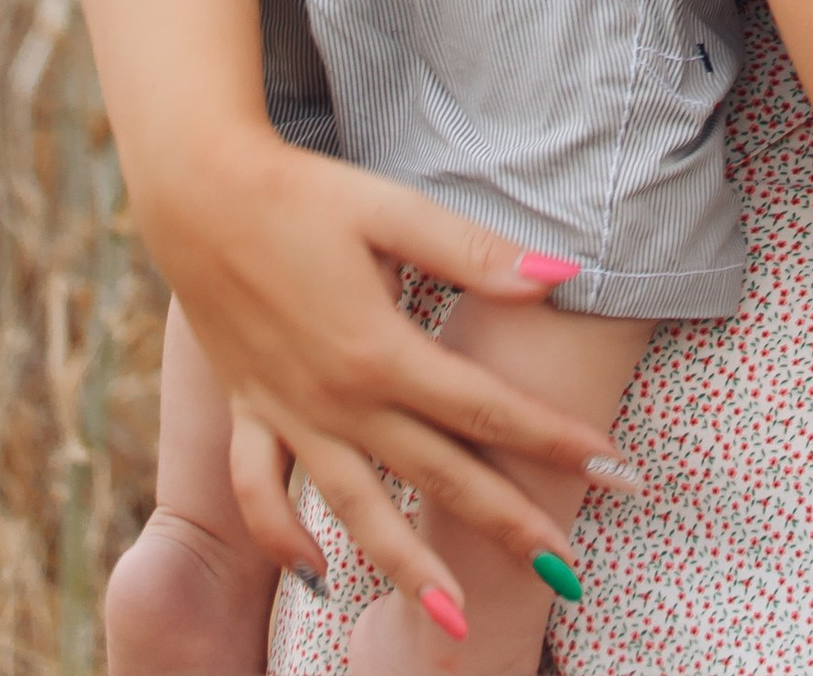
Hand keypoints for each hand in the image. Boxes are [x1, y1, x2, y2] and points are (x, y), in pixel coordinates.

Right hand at [145, 127, 628, 609]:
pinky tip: (315, 574)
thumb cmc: (303, 192)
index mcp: (382, 352)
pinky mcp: (248, 413)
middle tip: (569, 570)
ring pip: (357, 511)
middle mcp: (339, 401)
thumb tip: (559, 273)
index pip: (488, 409)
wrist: (198, 192)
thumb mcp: (392, 210)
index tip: (614, 471)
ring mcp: (290, 416)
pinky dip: (284, 540)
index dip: (554, 440)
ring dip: (408, 568)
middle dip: (509, 525)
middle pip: (439, 475)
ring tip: (456, 621)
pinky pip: (262, 497)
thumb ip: (473, 252)